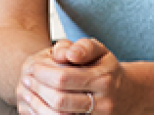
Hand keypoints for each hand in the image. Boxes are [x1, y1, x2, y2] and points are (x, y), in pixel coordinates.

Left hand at [15, 38, 132, 114]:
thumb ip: (82, 47)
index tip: (31, 66)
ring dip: (38, 105)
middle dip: (38, 88)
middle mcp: (104, 103)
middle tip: (25, 79)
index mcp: (103, 79)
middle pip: (60, 100)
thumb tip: (66, 54)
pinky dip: (46, 114)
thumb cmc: (106, 67)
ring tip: (27, 92)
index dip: (42, 73)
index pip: (64, 78)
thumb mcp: (98, 50)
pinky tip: (38, 105)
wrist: (128, 95)